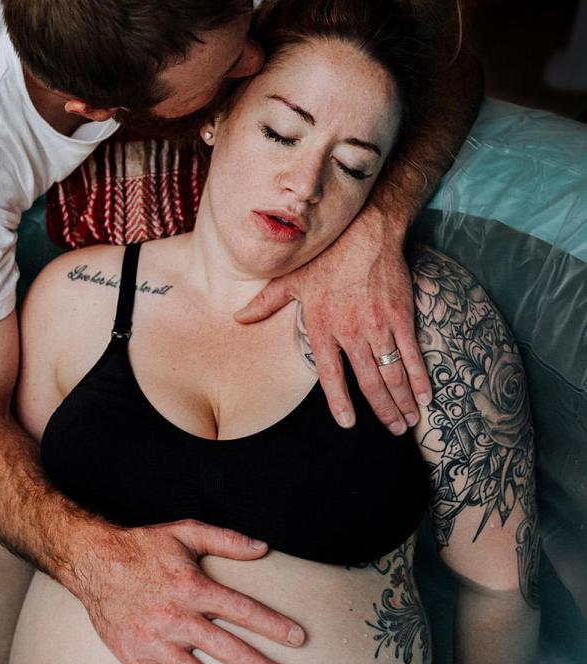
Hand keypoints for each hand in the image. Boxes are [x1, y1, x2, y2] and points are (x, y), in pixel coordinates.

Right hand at [70, 518, 305, 663]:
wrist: (93, 560)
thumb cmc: (142, 545)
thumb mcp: (185, 532)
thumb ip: (226, 539)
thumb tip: (262, 547)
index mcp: (193, 587)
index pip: (242, 609)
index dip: (272, 624)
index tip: (298, 639)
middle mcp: (177, 617)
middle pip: (227, 649)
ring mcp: (155, 641)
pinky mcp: (133, 657)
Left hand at [235, 211, 431, 431]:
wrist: (365, 232)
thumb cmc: (326, 256)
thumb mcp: (290, 280)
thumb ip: (266, 304)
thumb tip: (239, 318)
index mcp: (323, 327)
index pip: (330, 374)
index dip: (340, 401)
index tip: (348, 423)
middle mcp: (352, 332)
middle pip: (368, 382)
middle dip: (382, 410)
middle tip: (394, 431)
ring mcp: (379, 326)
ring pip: (392, 373)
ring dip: (401, 401)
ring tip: (409, 421)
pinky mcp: (401, 316)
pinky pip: (412, 354)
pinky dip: (419, 377)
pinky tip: (425, 396)